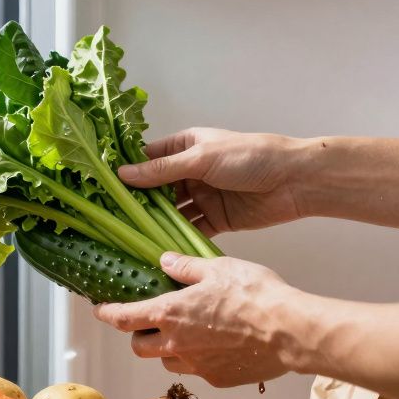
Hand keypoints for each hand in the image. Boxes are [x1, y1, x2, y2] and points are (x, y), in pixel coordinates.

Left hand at [94, 253, 299, 387]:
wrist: (289, 332)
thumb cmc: (255, 295)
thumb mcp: (218, 268)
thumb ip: (186, 267)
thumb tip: (165, 261)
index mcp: (169, 314)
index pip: (123, 318)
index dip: (107, 313)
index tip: (100, 310)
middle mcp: (176, 344)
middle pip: (139, 347)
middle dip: (138, 335)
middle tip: (150, 322)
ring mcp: (196, 366)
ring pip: (166, 361)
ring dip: (166, 349)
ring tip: (186, 332)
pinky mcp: (217, 379)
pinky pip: (196, 370)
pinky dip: (196, 359)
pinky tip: (215, 345)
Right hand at [118, 128, 309, 235]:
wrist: (295, 180)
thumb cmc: (250, 156)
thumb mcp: (202, 158)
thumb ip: (163, 169)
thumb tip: (123, 174)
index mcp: (187, 147)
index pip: (150, 158)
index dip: (128, 171)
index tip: (103, 186)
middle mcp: (192, 171)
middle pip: (157, 189)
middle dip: (138, 203)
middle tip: (111, 220)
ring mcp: (204, 197)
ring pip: (172, 213)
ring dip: (155, 224)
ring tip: (129, 239)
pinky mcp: (216, 220)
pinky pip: (191, 230)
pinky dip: (177, 240)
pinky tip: (158, 251)